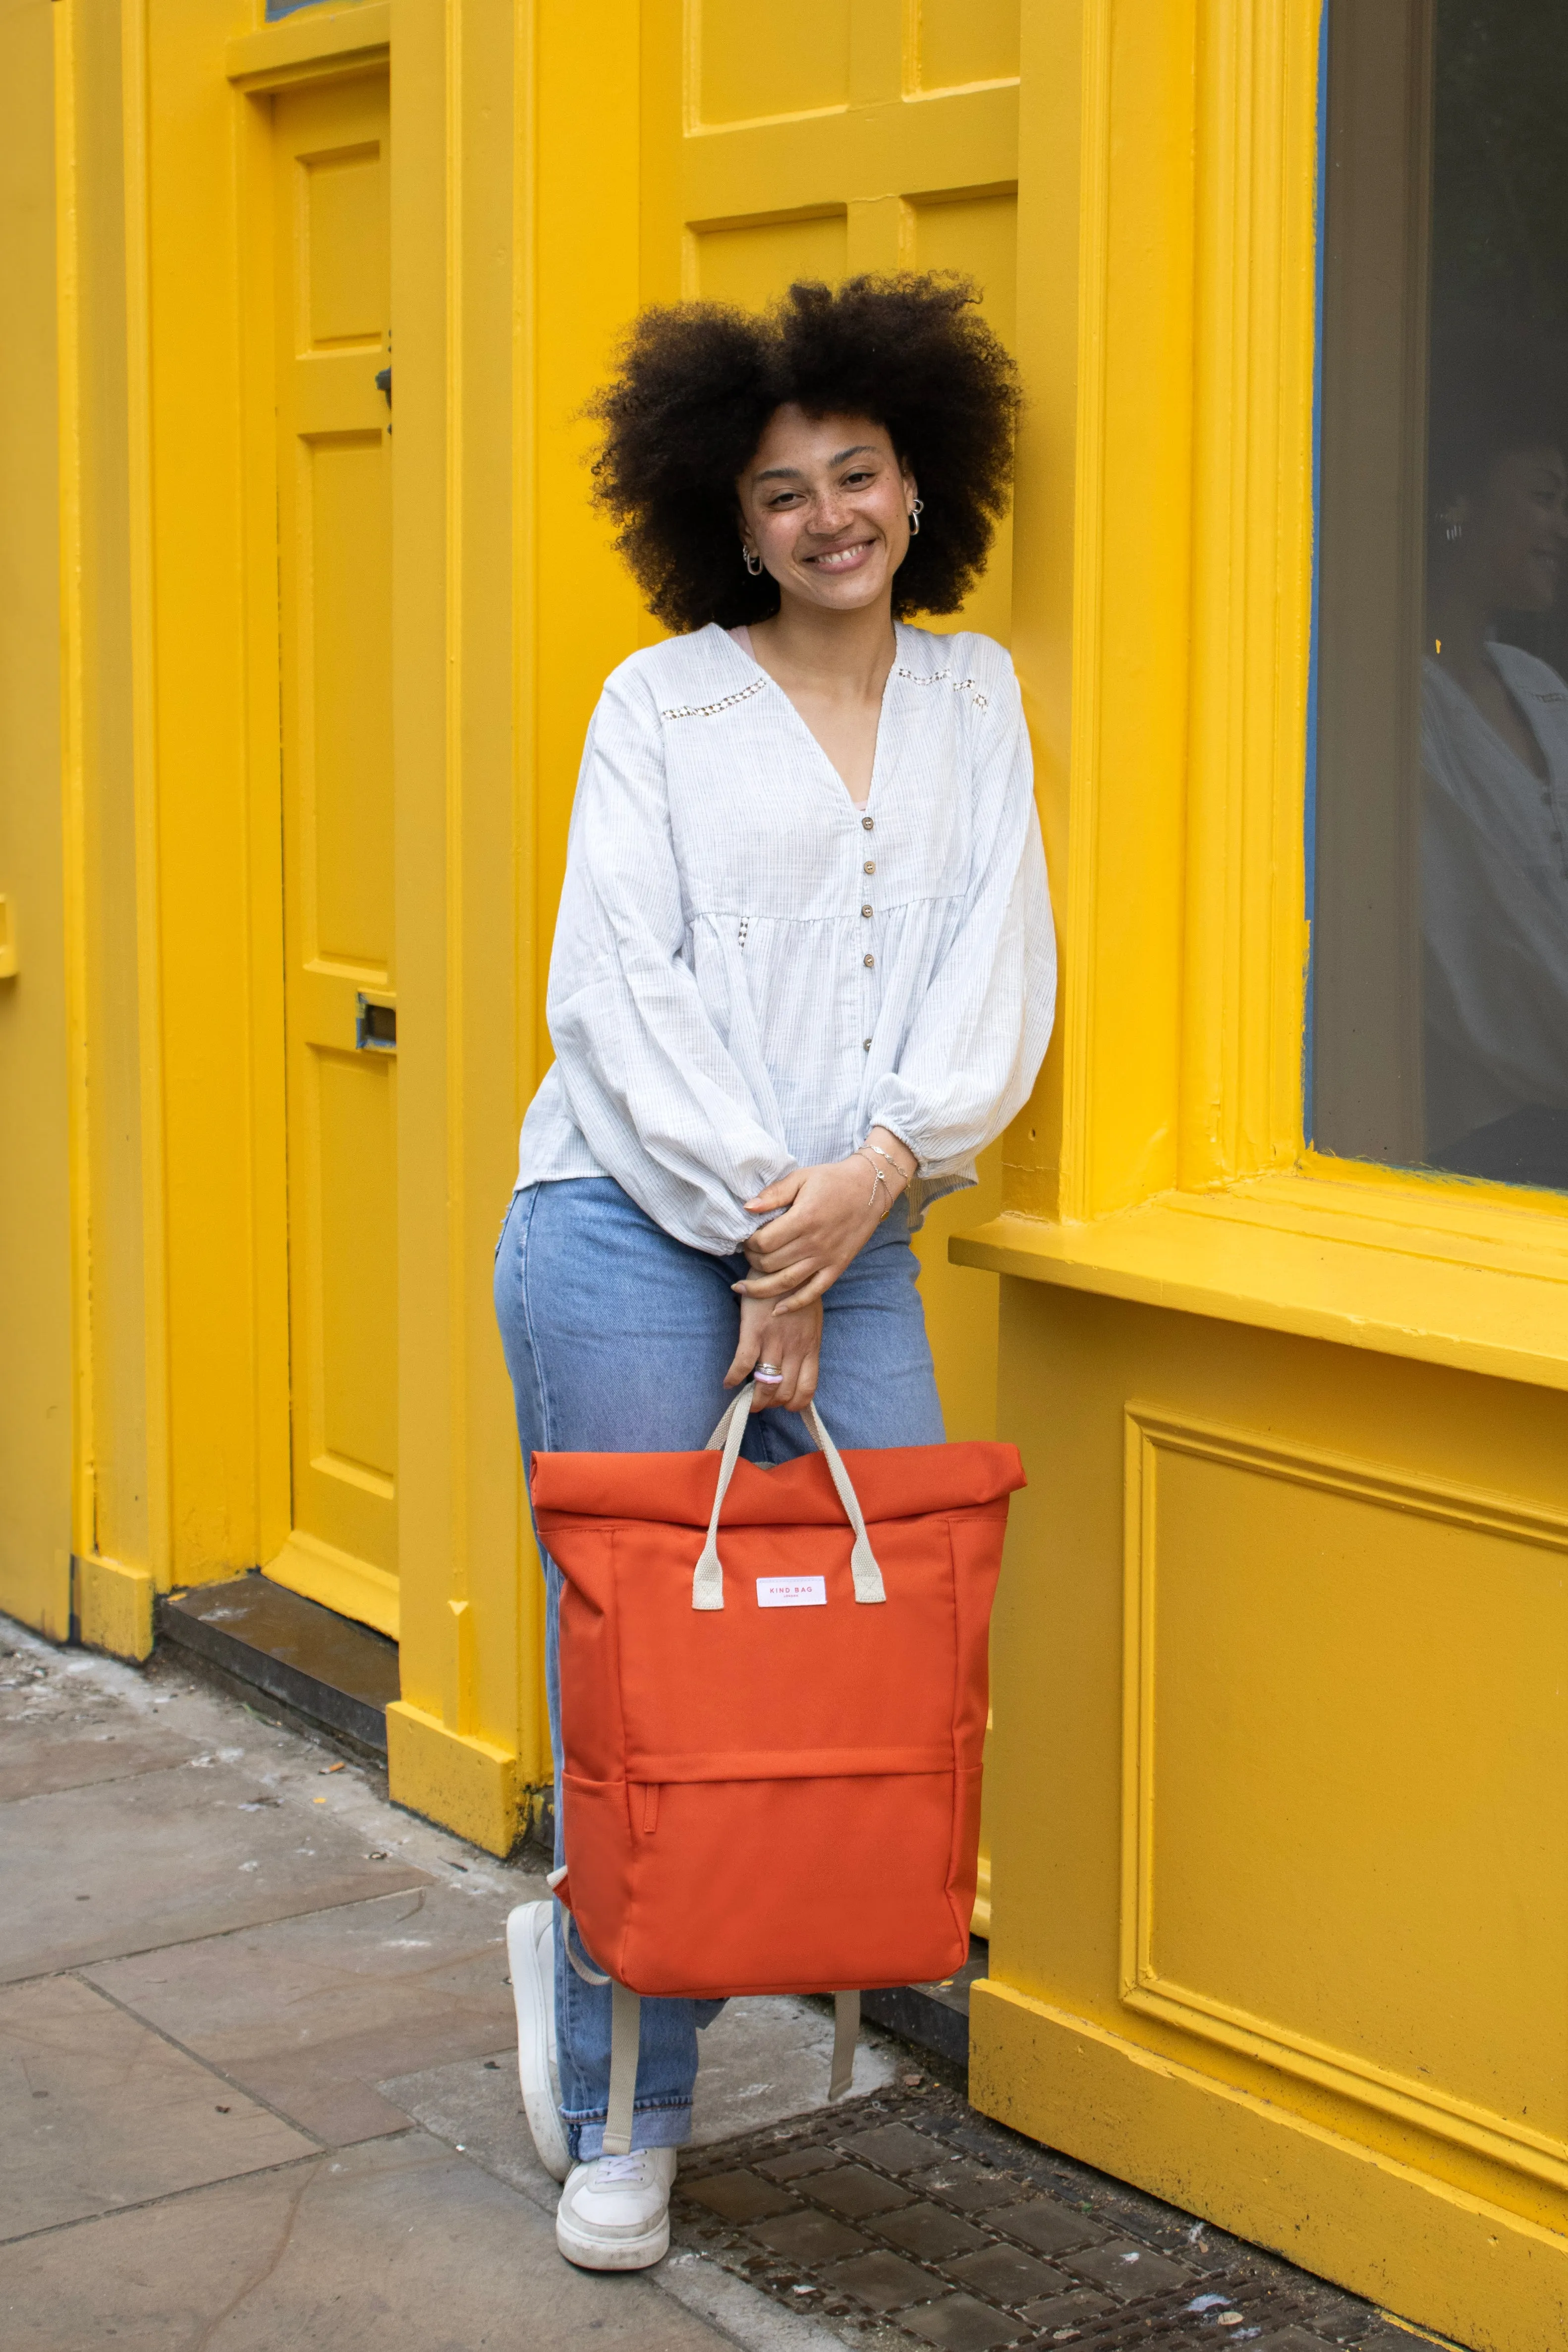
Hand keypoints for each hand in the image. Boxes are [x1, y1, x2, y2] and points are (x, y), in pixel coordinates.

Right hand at [724, 1291, 821, 1411]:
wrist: (784, 1266)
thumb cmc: (798, 1292)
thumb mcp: (812, 1322)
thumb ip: (806, 1344)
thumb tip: (798, 1364)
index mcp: (810, 1347)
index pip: (807, 1389)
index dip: (795, 1404)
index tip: (785, 1405)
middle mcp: (794, 1349)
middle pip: (784, 1392)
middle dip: (772, 1404)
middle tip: (761, 1403)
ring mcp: (774, 1342)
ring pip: (765, 1385)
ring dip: (755, 1399)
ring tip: (746, 1400)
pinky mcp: (754, 1332)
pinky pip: (743, 1364)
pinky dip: (733, 1377)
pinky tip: (728, 1382)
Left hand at [735, 1129, 915, 1313]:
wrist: (870, 1188)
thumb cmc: (833, 1180)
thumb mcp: (801, 1178)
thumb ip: (774, 1194)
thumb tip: (747, 1208)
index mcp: (803, 1219)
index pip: (764, 1242)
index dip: (749, 1243)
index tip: (746, 1238)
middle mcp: (814, 1243)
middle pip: (770, 1263)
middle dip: (751, 1261)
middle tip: (747, 1254)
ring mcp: (826, 1258)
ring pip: (786, 1282)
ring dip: (760, 1289)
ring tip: (742, 1288)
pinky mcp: (837, 1267)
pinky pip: (813, 1293)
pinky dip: (794, 1305)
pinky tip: (777, 1310)